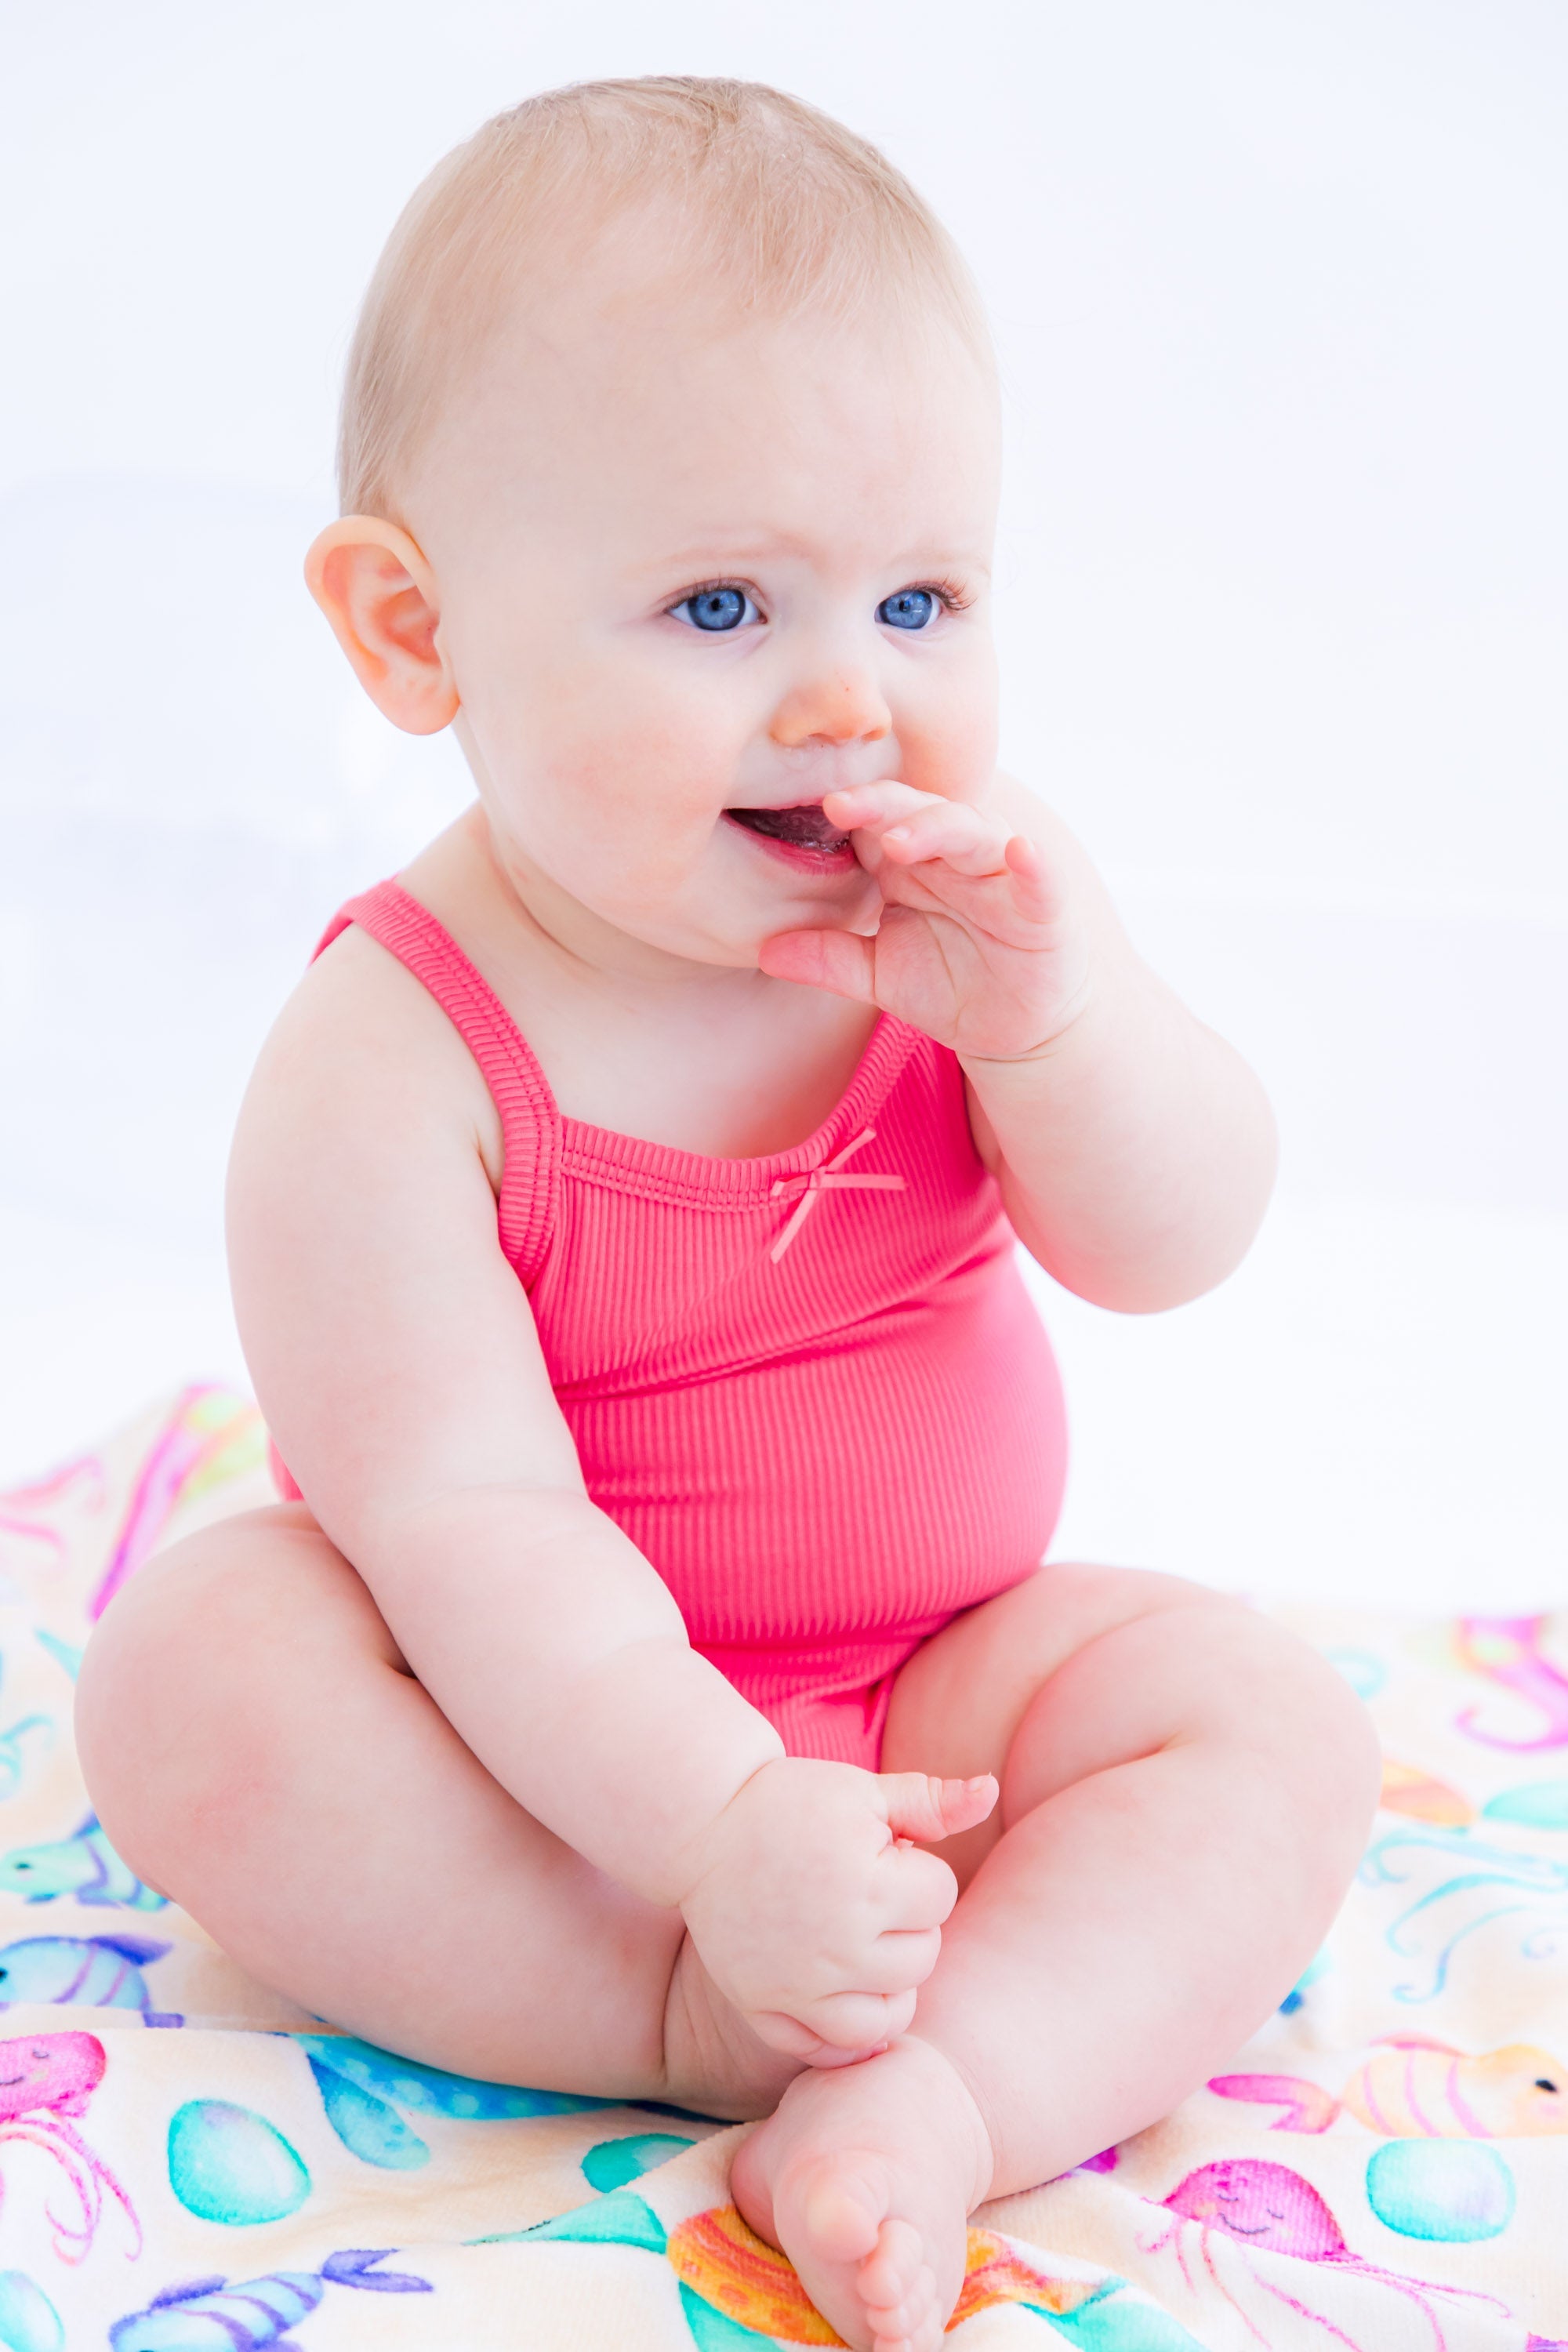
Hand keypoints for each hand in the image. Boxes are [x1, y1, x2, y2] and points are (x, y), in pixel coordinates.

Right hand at [672, 1757, 996, 2064]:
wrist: (702, 1823)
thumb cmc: (789, 1800)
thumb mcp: (862, 1791)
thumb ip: (930, 1800)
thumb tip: (990, 1791)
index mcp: (869, 1885)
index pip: (940, 1897)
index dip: (918, 1871)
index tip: (884, 1853)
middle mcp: (839, 1944)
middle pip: (922, 1957)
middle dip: (908, 1922)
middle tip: (868, 1893)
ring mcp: (799, 1984)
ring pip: (886, 2017)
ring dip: (891, 1985)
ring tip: (867, 1947)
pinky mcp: (765, 2006)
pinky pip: (826, 2049)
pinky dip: (848, 2037)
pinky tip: (847, 1999)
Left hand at [757, 781, 1091, 1061]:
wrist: (1015, 1030)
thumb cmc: (948, 985)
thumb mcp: (877, 976)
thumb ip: (828, 959)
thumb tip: (765, 949)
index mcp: (912, 864)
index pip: (878, 820)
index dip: (849, 810)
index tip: (811, 808)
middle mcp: (955, 859)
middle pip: (920, 813)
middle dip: (882, 806)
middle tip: (841, 806)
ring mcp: (1001, 880)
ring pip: (974, 834)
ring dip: (938, 828)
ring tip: (898, 839)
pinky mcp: (1043, 912)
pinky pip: (1040, 880)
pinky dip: (1034, 863)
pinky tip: (1022, 850)